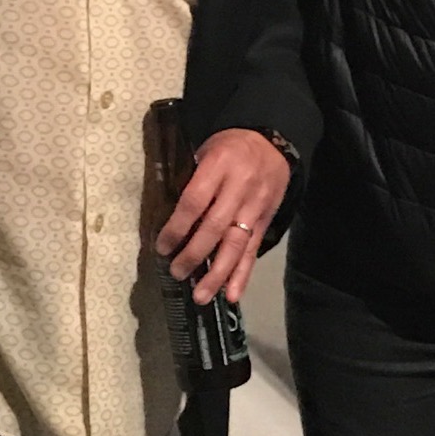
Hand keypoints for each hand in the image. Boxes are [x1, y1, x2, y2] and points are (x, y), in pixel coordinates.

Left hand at [157, 130, 291, 305]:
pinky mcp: (267, 220)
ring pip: (236, 245)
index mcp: (219, 166)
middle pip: (215, 228)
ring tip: (201, 296)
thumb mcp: (206, 151)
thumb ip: (192, 181)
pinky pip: (253, 250)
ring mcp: (256, 207)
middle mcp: (239, 188)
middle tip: (177, 273)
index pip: (194, 202)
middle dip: (194, 255)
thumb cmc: (229, 146)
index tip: (162, 247)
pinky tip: (232, 295)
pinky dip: (243, 274)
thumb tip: (170, 219)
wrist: (273, 140)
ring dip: (218, 274)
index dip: (177, 227)